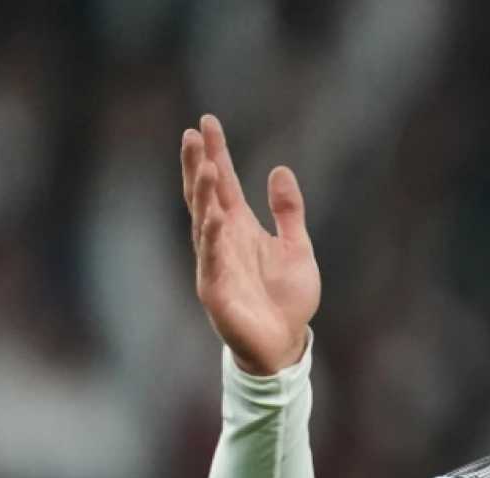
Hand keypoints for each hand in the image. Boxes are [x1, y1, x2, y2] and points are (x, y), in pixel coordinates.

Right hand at [180, 114, 318, 374]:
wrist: (285, 343)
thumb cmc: (287, 298)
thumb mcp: (296, 247)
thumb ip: (289, 211)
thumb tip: (279, 170)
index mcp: (240, 228)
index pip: (224, 184)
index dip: (216, 153)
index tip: (207, 122)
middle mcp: (223, 241)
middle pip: (207, 197)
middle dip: (199, 166)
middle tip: (192, 134)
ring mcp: (215, 264)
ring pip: (204, 223)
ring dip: (204, 196)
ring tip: (206, 167)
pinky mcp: (216, 291)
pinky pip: (213, 261)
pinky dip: (213, 240)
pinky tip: (214, 217)